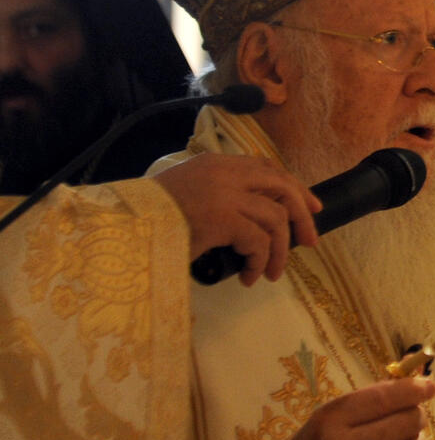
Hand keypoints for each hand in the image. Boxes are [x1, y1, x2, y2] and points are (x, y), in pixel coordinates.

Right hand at [153, 153, 321, 285]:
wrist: (119, 227)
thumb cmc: (148, 219)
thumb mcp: (187, 195)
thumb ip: (219, 195)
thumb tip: (255, 220)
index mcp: (216, 163)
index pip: (266, 167)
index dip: (294, 187)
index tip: (310, 207)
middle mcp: (225, 173)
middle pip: (282, 186)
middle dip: (302, 215)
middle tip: (309, 241)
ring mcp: (225, 193)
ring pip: (276, 218)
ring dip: (279, 250)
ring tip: (271, 273)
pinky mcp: (222, 217)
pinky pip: (259, 241)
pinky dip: (260, 261)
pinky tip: (249, 276)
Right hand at [282, 378, 434, 439]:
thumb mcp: (334, 413)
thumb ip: (374, 395)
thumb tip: (417, 371)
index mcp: (331, 419)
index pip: (383, 398)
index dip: (412, 389)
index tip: (429, 385)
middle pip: (404, 422)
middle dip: (417, 414)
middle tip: (414, 414)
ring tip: (408, 437)